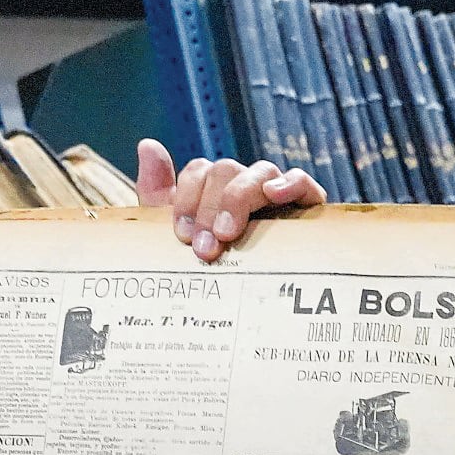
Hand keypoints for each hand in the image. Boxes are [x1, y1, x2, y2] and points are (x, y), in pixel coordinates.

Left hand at [136, 138, 326, 261]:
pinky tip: (275, 195)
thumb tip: (148, 145)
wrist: (252, 309)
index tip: (183, 236)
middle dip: (209, 208)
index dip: (186, 199)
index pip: (198, 172)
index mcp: (214, 191)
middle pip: (225, 171)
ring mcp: (275, 193)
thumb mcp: (177, 239)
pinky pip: (300, 180)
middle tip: (205, 249)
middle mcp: (244, 186)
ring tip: (229, 233)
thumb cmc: (214, 270)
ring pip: (258, 172)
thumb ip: (158, 194)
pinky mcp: (306, 205)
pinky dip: (289, 182)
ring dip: (239, 199)